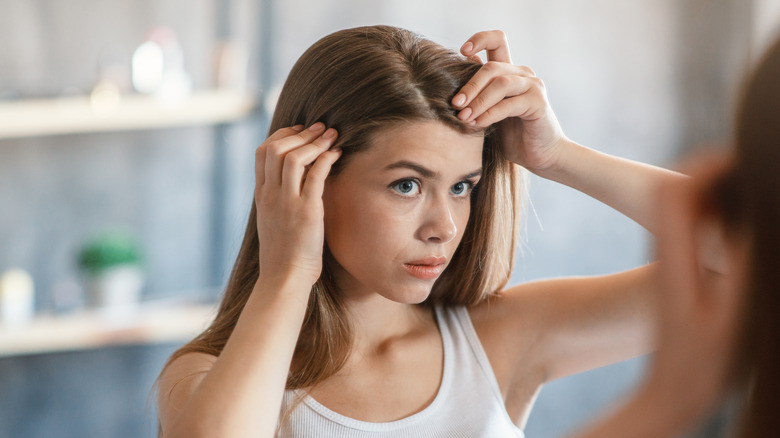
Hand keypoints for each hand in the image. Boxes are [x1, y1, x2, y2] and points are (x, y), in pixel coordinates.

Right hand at [254, 123, 340, 285]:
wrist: (284, 278)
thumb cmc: (283, 254)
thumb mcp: (272, 221)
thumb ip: (277, 200)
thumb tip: (291, 185)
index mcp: (261, 195)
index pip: (262, 152)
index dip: (281, 135)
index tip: (299, 131)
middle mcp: (271, 195)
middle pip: (277, 148)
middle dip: (301, 133)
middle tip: (320, 127)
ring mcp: (287, 202)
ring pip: (294, 157)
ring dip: (315, 142)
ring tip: (331, 136)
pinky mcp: (307, 212)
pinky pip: (316, 176)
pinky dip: (327, 159)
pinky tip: (337, 154)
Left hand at [453, 30, 567, 171]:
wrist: (540, 155)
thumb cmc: (512, 135)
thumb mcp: (488, 112)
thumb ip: (476, 96)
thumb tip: (450, 82)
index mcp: (509, 71)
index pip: (497, 41)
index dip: (480, 40)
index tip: (461, 51)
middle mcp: (523, 74)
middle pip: (491, 67)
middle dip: (470, 86)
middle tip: (455, 104)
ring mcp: (533, 86)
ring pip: (500, 84)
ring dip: (478, 101)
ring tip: (464, 117)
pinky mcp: (538, 102)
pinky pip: (509, 104)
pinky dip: (490, 114)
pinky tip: (478, 124)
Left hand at [643, 152, 743, 419]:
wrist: (671, 393)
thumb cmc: (703, 363)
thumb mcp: (731, 318)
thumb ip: (741, 266)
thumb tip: (752, 220)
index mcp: (674, 258)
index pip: (676, 191)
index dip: (706, 166)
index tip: (742, 157)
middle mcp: (667, 252)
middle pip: (678, 191)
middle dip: (714, 171)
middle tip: (756, 169)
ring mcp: (671, 261)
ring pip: (686, 208)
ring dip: (717, 192)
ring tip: (756, 191)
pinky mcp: (679, 272)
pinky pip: (695, 230)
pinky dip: (719, 216)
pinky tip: (745, 226)